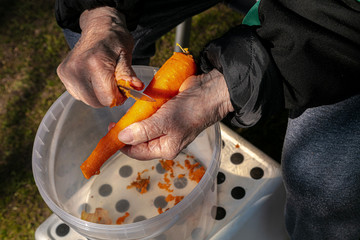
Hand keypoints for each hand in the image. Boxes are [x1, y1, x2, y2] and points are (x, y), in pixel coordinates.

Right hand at [57, 7, 142, 107]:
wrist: (98, 27)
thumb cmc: (115, 40)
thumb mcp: (126, 54)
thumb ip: (128, 74)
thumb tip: (137, 87)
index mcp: (95, 63)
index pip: (107, 98)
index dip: (119, 97)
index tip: (124, 88)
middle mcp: (77, 69)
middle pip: (97, 102)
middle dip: (109, 97)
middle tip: (115, 83)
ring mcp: (67, 72)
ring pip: (88, 101)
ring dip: (99, 95)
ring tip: (104, 78)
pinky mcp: (62, 74)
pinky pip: (80, 95)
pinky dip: (90, 91)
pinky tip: (94, 78)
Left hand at [117, 69, 233, 159]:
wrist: (210, 92)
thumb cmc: (191, 110)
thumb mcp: (165, 122)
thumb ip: (143, 131)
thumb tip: (122, 138)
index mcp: (165, 148)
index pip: (137, 152)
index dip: (122, 144)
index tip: (111, 131)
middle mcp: (164, 139)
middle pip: (139, 139)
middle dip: (128, 130)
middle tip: (118, 119)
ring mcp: (165, 125)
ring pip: (143, 125)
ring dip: (136, 118)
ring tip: (130, 110)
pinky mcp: (167, 112)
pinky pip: (150, 114)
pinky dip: (144, 109)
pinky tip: (141, 103)